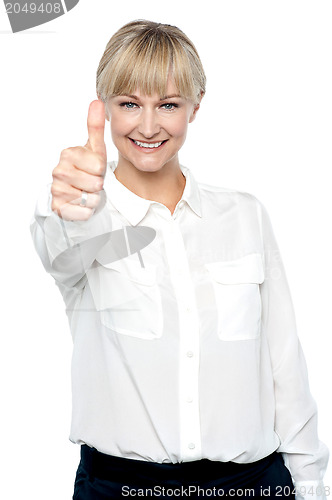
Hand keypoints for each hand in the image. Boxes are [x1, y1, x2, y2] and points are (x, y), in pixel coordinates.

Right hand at [51, 100, 106, 219]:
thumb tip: (96, 101)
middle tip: (91, 182)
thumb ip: (95, 126)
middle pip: (95, 183)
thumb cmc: (88, 169)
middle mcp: (58, 171)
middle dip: (98, 185)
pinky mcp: (58, 208)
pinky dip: (87, 212)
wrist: (77, 191)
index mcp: (68, 154)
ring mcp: (56, 190)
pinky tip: (81, 204)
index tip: (95, 169)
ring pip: (90, 199)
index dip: (102, 170)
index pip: (99, 165)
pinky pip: (83, 213)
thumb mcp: (95, 149)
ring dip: (94, 198)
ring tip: (87, 192)